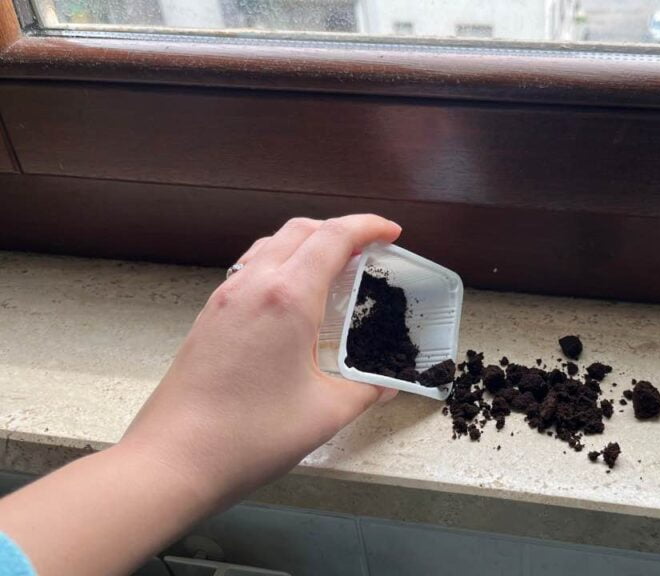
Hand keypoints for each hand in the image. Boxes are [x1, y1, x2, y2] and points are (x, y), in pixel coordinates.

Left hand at [120, 215, 401, 504]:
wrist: (173, 460)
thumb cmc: (249, 435)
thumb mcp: (325, 414)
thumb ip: (364, 392)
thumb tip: (385, 385)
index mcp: (288, 297)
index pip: (334, 237)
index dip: (368, 226)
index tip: (393, 231)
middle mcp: (254, 285)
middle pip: (300, 230)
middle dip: (339, 229)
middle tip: (369, 249)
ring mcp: (225, 298)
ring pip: (271, 245)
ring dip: (306, 244)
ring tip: (333, 268)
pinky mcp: (209, 316)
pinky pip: (250, 269)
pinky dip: (280, 265)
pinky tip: (292, 300)